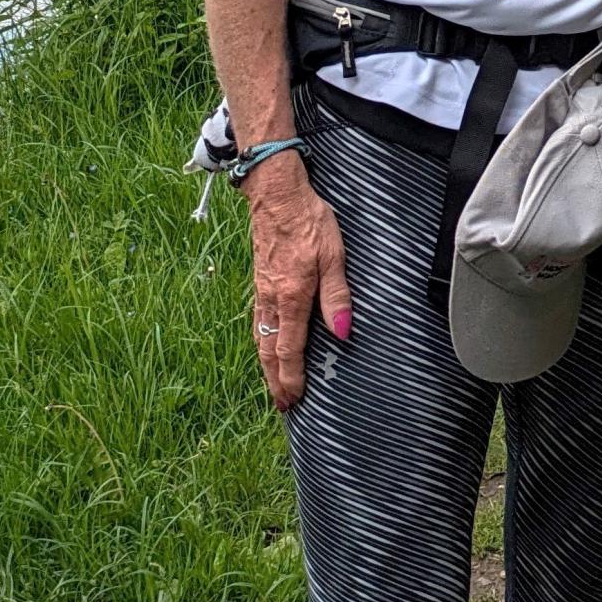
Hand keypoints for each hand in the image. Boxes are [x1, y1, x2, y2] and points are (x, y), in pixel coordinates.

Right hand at [243, 153, 352, 410]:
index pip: (289, 349)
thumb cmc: (310, 223)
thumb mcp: (334, 257)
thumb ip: (338, 297)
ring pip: (261, 338)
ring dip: (268, 365)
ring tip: (275, 384)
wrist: (278, 196)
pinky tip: (268, 346)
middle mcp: (271, 299)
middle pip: (270, 350)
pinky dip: (263, 343)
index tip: (293, 399)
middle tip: (282, 404)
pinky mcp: (261, 282)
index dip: (291, 377)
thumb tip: (342, 333)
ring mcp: (262, 291)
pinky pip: (259, 322)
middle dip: (276, 380)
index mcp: (291, 297)